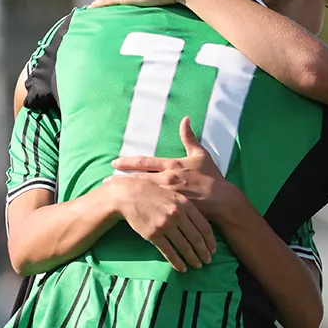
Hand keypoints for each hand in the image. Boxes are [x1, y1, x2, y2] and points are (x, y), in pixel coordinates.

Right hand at [106, 176, 216, 271]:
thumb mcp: (176, 196)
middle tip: (208, 261)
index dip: (210, 241)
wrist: (130, 195)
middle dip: (203, 252)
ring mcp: (165, 225)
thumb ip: (189, 209)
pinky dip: (177, 262)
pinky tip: (182, 268)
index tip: (213, 250)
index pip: (204, 227)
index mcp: (186, 205)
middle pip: (196, 239)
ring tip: (198, 266)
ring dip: (192, 259)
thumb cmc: (155, 195)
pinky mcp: (153, 234)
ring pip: (184, 247)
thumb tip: (203, 226)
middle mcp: (177, 215)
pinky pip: (168, 252)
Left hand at [111, 118, 241, 223]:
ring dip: (126, 191)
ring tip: (112, 192)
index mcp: (172, 165)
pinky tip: (127, 207)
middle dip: (120, 178)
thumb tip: (185, 119)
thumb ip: (189, 137)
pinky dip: (137, 204)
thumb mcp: (201, 154)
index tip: (114, 163)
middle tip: (105, 180)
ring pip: (141, 191)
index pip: (144, 162)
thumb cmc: (211, 177)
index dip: (127, 162)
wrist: (221, 199)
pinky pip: (149, 206)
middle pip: (138, 177)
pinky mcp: (170, 208)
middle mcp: (167, 178)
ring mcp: (167, 194)